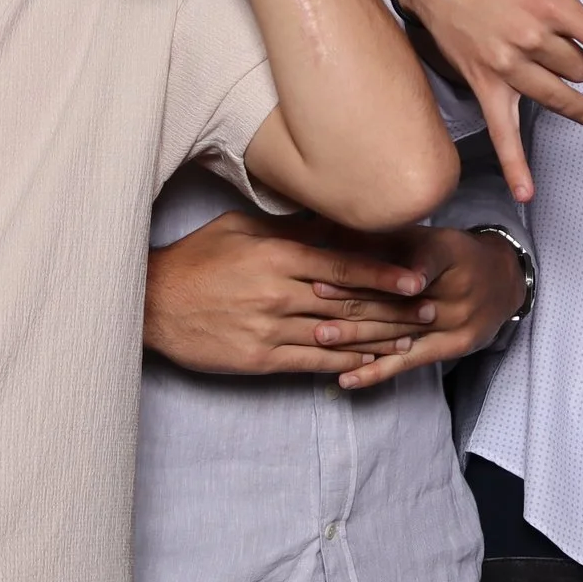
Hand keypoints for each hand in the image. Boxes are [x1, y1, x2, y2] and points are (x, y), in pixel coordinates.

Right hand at [144, 209, 436, 376]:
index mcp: (277, 256)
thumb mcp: (240, 228)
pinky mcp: (260, 359)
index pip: (343, 266)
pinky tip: (368, 362)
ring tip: (412, 339)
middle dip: (394, 308)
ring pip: (336, 335)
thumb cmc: (196, 259)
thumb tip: (330, 219)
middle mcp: (279, 293)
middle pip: (348, 302)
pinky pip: (311, 361)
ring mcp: (270, 328)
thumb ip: (287, 227)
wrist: (152, 304)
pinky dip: (343, 361)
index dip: (384, 274)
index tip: (416, 278)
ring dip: (378, 338)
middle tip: (430, 310)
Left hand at [333, 226, 528, 391]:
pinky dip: (376, 371)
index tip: (334, 273)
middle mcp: (454, 291)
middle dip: (351, 302)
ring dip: (356, 336)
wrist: (505, 281)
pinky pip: (409, 362)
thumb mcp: (430, 235)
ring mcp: (455, 323)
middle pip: (396, 301)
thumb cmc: (456, 253)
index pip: (406, 264)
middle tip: (313, 302)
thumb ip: (389, 235)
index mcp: (447, 254)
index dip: (370, 272)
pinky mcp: (452, 348)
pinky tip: (346, 379)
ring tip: (320, 336)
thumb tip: (336, 224)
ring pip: (397, 332)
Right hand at [398, 0, 582, 200]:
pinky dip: (514, 165)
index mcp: (551, 4)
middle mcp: (531, 38)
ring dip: (581, 108)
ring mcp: (507, 66)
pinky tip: (526, 192)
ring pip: (559, 98)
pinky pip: (502, 132)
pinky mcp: (486, 85)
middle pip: (580, 70)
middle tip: (572, 49)